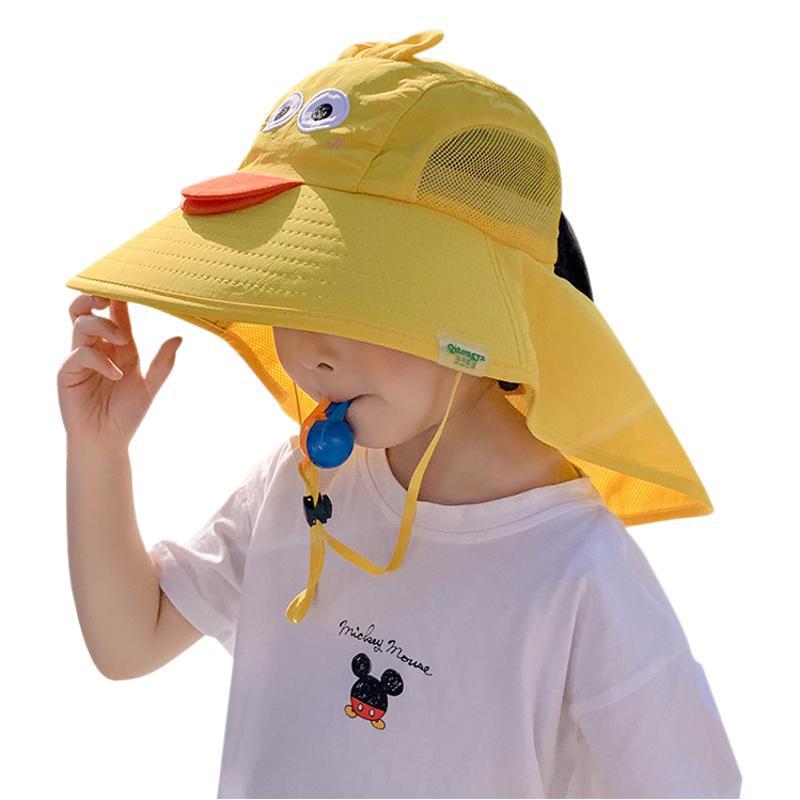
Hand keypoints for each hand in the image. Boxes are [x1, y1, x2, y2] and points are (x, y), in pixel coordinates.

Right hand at [58, 293, 182, 449]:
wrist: (108, 441)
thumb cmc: (126, 413)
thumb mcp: (150, 386)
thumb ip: (163, 363)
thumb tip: (179, 338)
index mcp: (118, 347)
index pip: (116, 315)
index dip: (120, 299)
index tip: (132, 284)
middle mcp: (97, 347)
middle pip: (87, 310)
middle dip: (96, 298)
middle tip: (111, 297)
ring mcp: (80, 358)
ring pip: (81, 324)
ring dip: (103, 326)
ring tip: (122, 341)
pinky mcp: (67, 372)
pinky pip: (79, 353)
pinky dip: (99, 360)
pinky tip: (115, 375)